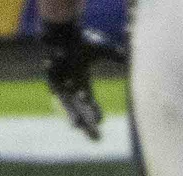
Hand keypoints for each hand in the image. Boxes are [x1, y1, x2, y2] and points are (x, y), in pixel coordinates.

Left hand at [39, 19, 124, 142]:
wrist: (62, 28)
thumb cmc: (82, 38)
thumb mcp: (103, 48)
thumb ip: (116, 55)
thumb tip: (131, 58)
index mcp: (82, 82)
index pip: (90, 103)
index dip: (95, 113)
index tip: (101, 123)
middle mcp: (70, 85)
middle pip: (80, 109)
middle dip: (87, 124)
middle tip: (97, 140)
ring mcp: (59, 82)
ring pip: (67, 103)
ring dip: (72, 115)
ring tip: (77, 127)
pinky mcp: (51, 76)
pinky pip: (58, 89)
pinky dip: (63, 98)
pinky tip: (66, 106)